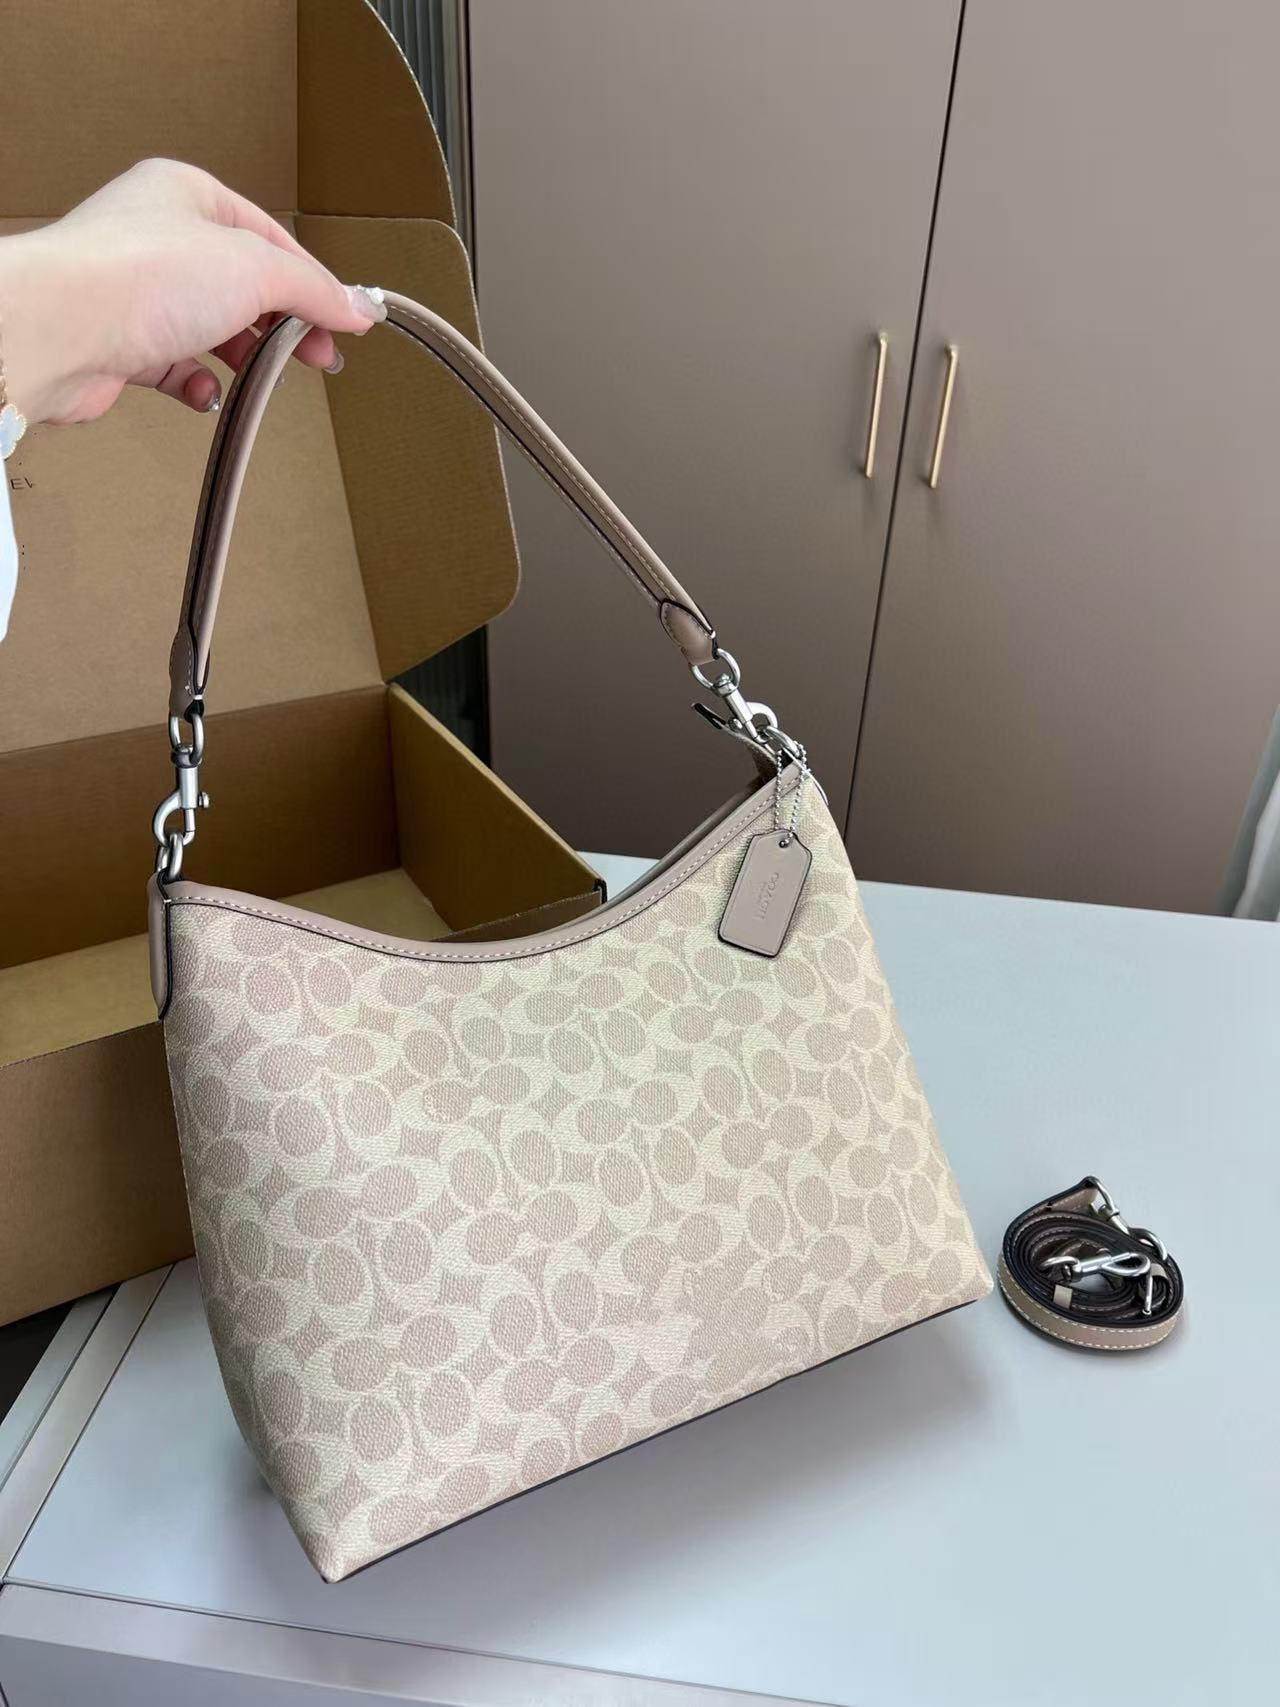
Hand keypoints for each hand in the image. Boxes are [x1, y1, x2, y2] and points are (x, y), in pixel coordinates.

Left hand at [0, 158, 383, 426]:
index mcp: (187, 193)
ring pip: (211, 325)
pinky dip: (198, 383)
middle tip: (319, 359)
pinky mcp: (121, 343)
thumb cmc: (141, 276)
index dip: (314, 282)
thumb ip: (313, 290)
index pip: (270, 238)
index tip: (348, 321)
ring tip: (266, 375)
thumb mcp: (254, 269)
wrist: (59, 330)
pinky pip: (175, 365)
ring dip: (242, 354)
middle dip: (283, 324)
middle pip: (244, 284)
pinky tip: (207, 392)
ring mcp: (138, 291)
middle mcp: (159, 236)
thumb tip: (360, 307)